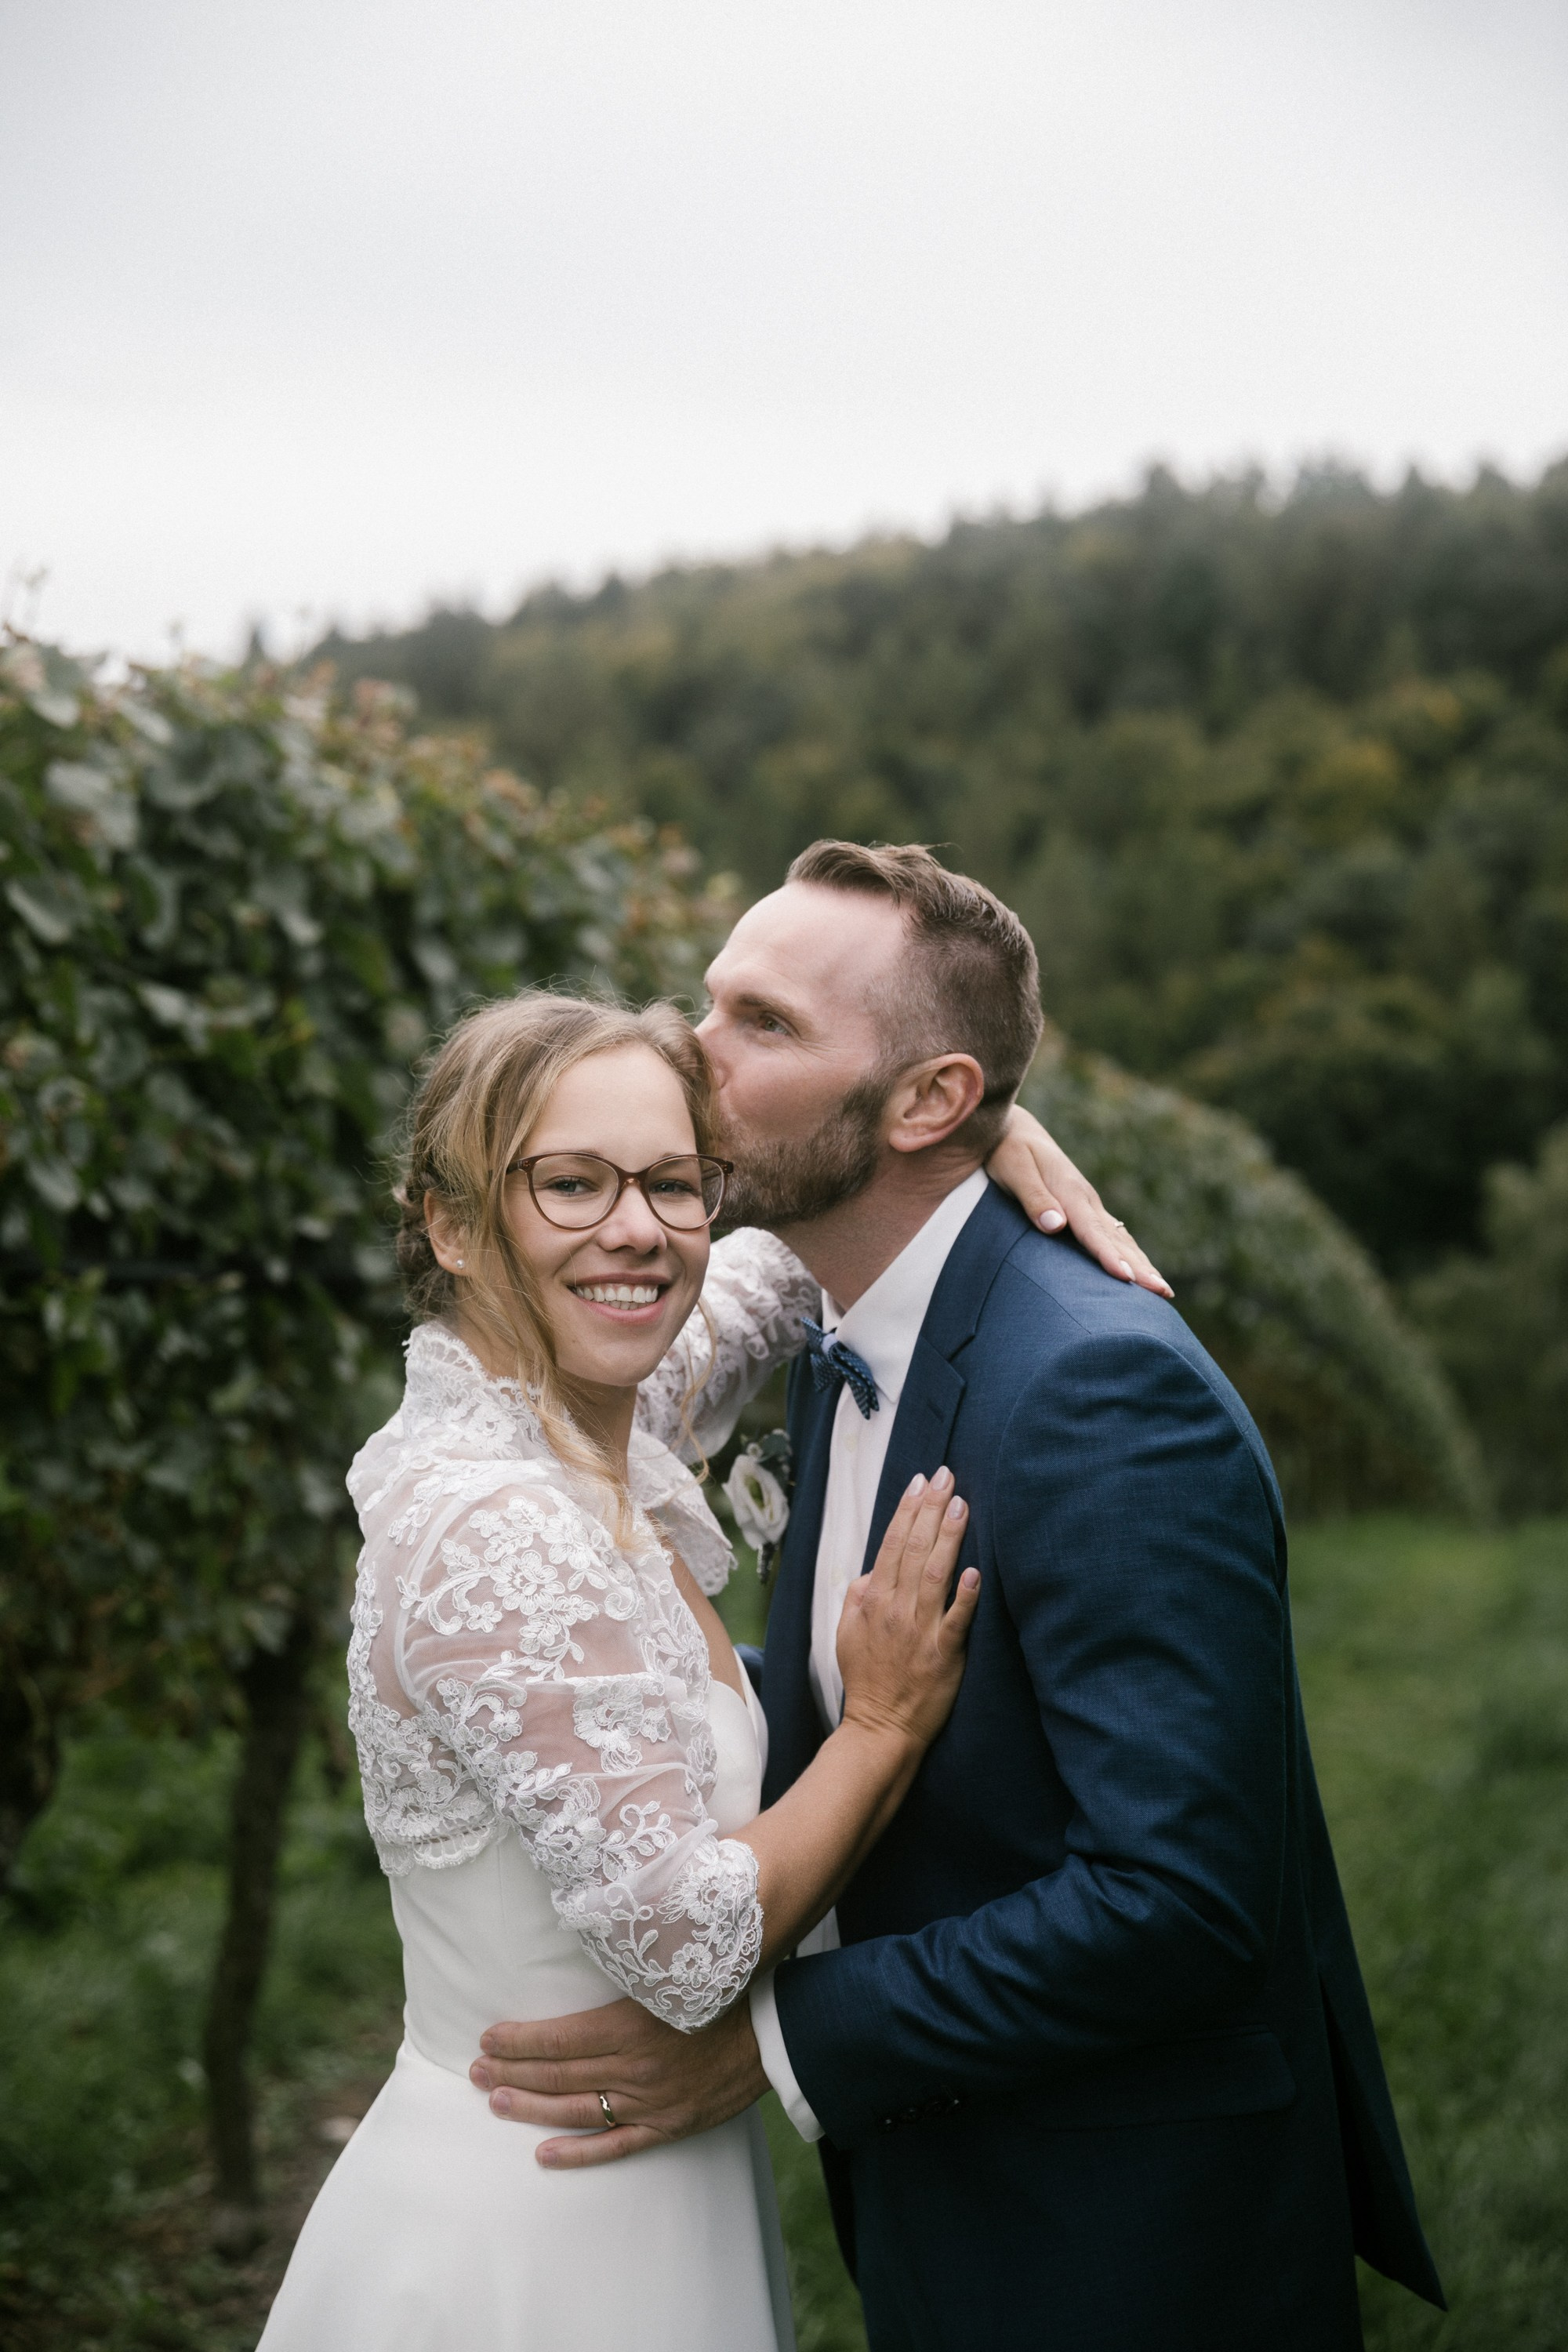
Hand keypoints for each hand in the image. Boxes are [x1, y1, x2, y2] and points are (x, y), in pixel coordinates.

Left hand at [470, 1994, 766, 2168]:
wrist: (773, 2032)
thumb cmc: (720, 1990)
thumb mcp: (669, 1972)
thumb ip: (628, 1968)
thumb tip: (586, 1939)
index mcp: (635, 2025)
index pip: (561, 2038)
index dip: (520, 2041)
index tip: (488, 2037)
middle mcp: (637, 2068)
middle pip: (561, 2074)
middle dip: (512, 2071)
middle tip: (475, 2069)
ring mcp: (651, 2102)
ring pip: (578, 2109)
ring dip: (531, 2106)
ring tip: (494, 2099)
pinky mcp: (667, 2126)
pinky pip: (615, 2146)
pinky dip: (577, 2153)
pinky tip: (542, 2152)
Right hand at [837, 1468, 979, 1748]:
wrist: (880, 1727)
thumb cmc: (867, 1678)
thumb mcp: (846, 1633)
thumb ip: (856, 1595)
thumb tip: (871, 1568)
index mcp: (873, 1600)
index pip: (891, 1543)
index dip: (907, 1509)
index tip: (921, 1481)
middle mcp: (895, 1609)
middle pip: (914, 1548)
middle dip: (931, 1508)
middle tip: (947, 1476)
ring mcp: (920, 1631)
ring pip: (934, 1574)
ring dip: (948, 1537)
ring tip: (961, 1505)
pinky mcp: (943, 1654)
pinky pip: (956, 1620)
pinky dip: (965, 1596)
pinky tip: (975, 1571)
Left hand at [986, 1106, 1172, 1296]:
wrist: (1014, 1130)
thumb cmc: (1008, 1151)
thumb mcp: (1015, 1170)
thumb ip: (1034, 1199)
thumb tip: (1055, 1226)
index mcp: (1070, 1192)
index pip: (1092, 1231)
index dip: (1109, 1256)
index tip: (1126, 1278)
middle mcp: (1086, 1200)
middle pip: (1117, 1240)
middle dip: (1141, 1267)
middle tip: (1163, 1293)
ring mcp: (1089, 1204)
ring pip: (1122, 1239)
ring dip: (1144, 1264)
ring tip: (1163, 1291)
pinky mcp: (1086, 1208)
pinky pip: (1114, 1235)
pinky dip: (1131, 1255)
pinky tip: (1140, 1270)